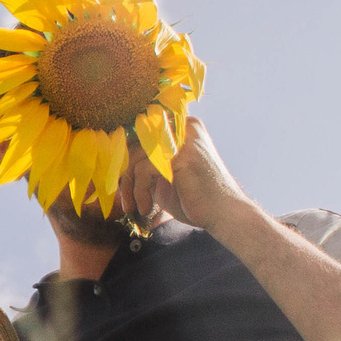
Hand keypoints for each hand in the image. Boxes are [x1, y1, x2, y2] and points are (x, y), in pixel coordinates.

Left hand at [130, 115, 245, 232]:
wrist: (223, 213)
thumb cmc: (195, 198)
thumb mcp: (165, 176)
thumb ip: (146, 164)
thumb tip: (117, 162)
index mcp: (180, 128)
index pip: (140, 135)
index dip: (126, 160)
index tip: (122, 184)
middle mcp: (182, 126)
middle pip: (135, 144)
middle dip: (125, 175)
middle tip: (127, 200)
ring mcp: (181, 138)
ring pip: (136, 157)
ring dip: (132, 187)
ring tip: (139, 206)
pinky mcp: (179, 154)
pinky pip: (144, 169)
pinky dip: (140, 191)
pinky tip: (147, 207)